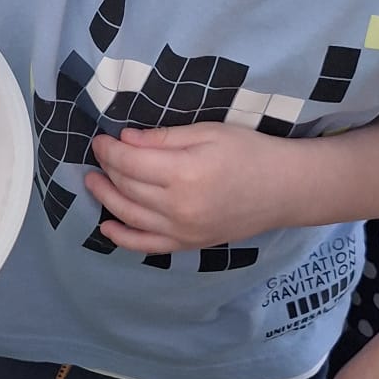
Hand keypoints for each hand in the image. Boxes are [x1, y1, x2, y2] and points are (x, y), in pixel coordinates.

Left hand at [85, 123, 291, 253]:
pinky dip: (123, 238)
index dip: (108, 150)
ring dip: (106, 198)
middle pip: (126, 187)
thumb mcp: (207, 132)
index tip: (100, 140)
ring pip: (129, 216)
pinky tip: (107, 226)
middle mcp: (179, 207)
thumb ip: (163, 139)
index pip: (129, 162)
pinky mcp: (189, 244)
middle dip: (107, 168)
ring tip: (94, 182)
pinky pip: (147, 245)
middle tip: (99, 155)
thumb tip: (124, 139)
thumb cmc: (249, 153)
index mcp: (184, 173)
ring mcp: (183, 230)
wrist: (283, 189)